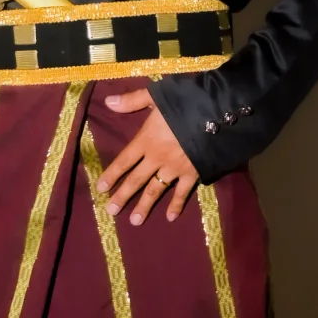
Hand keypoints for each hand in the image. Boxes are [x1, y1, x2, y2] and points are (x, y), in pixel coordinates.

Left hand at [97, 88, 198, 224]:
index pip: (124, 161)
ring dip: (145, 206)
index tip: (100, 189)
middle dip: (122, 196)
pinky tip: (170, 217)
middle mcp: (157, 158)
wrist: (216, 114)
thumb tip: (107, 101)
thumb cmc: (185, 102)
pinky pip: (182, 192)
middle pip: (136, 180)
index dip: (111, 175)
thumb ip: (132, 100)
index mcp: (146, 140)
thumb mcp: (157, 96)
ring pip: (156, 190)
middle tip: (111, 211)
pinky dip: (177, 205)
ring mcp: (175, 168)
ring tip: (135, 221)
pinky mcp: (193, 173)